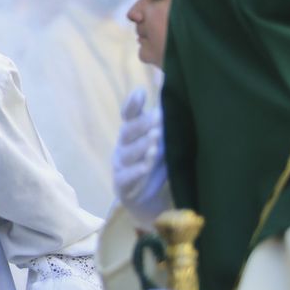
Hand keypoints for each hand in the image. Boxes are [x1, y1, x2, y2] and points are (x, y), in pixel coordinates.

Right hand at [112, 88, 172, 226]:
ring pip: (128, 153)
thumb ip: (167, 118)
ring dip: (142, 146)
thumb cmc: (160, 168)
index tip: (142, 92)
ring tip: (157, 140)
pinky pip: (126, 177)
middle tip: (160, 117)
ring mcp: (120, 166)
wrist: (154, 205)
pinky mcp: (122, 187)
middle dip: (144, 124)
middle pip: (128, 131)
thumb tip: (169, 84)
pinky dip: (136, 171)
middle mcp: (123, 147)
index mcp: (132, 134)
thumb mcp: (166, 143)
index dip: (132, 104)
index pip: (128, 115)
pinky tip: (147, 166)